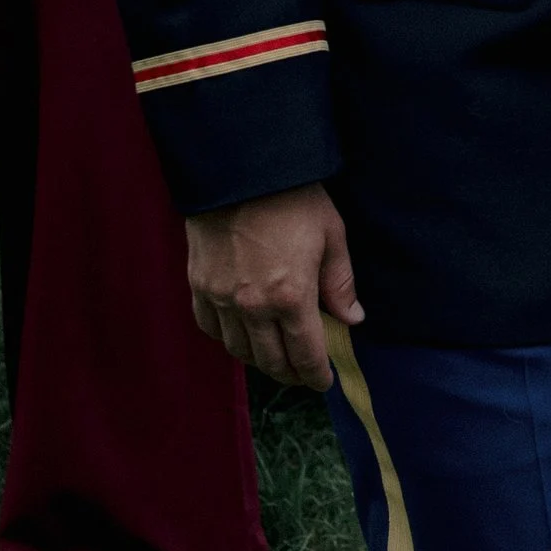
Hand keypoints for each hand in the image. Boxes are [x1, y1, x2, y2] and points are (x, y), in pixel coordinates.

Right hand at [184, 182, 365, 390]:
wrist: (240, 168)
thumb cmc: (293, 198)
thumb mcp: (332, 236)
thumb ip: (341, 284)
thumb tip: (352, 319)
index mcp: (291, 297)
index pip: (305, 355)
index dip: (316, 376)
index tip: (323, 382)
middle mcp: (252, 306)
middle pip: (271, 361)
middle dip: (290, 374)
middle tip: (302, 374)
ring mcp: (221, 298)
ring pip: (239, 351)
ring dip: (259, 362)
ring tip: (275, 359)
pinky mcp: (199, 285)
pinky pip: (210, 327)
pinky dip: (227, 339)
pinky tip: (241, 336)